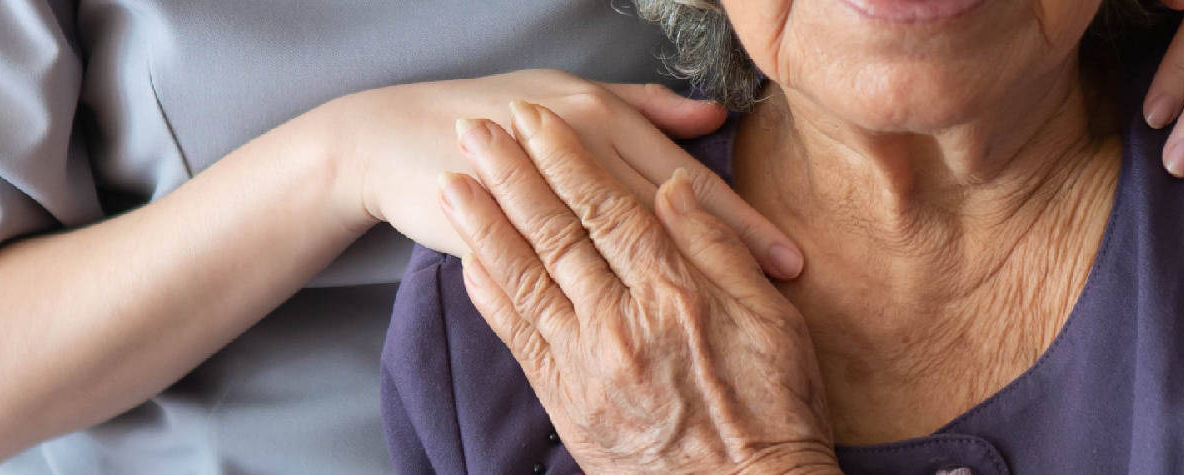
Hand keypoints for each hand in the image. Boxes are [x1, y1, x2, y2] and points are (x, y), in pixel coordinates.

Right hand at [313, 69, 803, 277]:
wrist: (395, 135)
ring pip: (618, 246)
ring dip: (669, 285)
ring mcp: (535, 195)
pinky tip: (624, 330)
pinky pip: (554, 281)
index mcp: (598, 114)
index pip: (685, 178)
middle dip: (725, 253)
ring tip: (718, 324)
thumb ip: (644, 110)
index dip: (739, 221)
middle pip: (667, 212)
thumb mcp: (573, 97)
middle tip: (779, 290)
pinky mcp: (498, 235)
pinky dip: (594, 306)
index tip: (787, 257)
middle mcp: (571, 149)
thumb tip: (711, 119)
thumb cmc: (497, 114)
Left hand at [438, 101, 839, 473]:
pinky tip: (469, 260)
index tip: (538, 121)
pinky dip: (491, 294)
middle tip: (476, 131)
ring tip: (453, 182)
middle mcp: (622, 322)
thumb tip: (676, 189)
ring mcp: (586, 363)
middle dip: (512, 175)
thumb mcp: (771, 320)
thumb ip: (718, 249)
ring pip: (526, 277)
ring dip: (485, 224)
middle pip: (557, 232)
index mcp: (676, 293)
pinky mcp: (566, 401)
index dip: (568, 159)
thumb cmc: (774, 411)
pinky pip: (518, 336)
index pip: (610, 207)